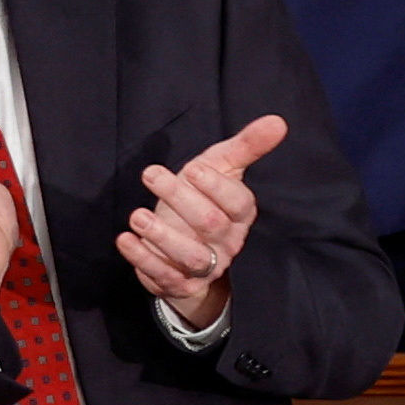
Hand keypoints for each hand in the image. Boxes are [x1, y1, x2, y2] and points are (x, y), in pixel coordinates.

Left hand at [116, 115, 283, 332]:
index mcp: (241, 213)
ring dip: (163, 236)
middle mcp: (228, 242)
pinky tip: (126, 239)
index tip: (191, 168)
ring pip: (192, 256)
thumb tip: (278, 121)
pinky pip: (165, 276)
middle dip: (180, 199)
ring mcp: (207, 265)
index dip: (215, 187)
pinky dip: (144, 260)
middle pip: (210, 224)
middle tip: (151, 174)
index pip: (237, 202)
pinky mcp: (181, 283)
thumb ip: (248, 146)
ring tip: (137, 216)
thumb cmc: (204, 198)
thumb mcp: (223, 168)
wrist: (189, 249)